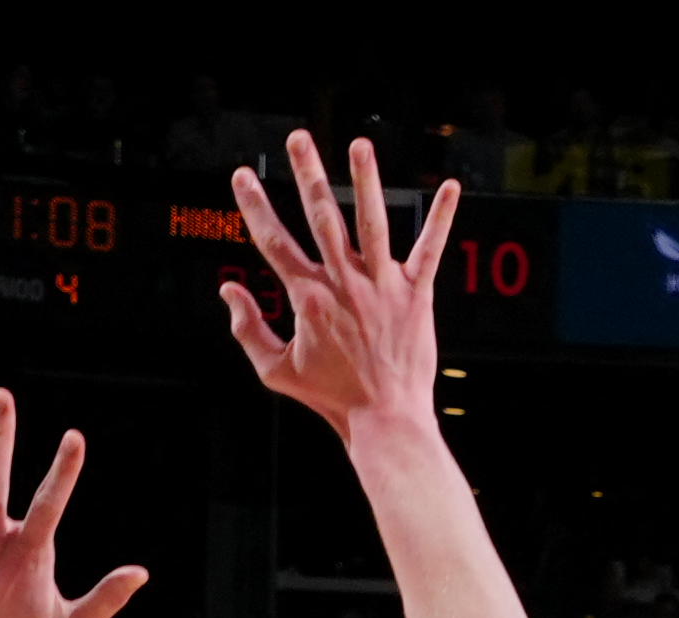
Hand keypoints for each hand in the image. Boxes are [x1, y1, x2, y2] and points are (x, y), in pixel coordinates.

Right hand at [225, 132, 453, 437]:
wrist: (385, 420)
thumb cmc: (332, 398)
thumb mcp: (276, 371)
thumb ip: (248, 329)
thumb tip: (228, 290)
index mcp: (309, 298)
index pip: (275, 241)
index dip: (255, 206)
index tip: (244, 175)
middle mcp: (344, 284)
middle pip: (321, 218)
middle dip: (308, 175)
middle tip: (298, 138)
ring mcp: (382, 287)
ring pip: (371, 224)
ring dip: (366, 181)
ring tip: (360, 144)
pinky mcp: (416, 296)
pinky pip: (430, 250)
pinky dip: (442, 219)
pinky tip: (451, 188)